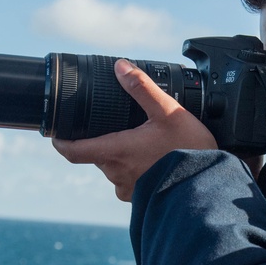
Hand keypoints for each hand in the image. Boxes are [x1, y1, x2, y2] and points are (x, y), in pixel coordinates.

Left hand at [53, 58, 216, 200]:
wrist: (209, 186)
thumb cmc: (190, 152)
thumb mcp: (168, 112)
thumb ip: (142, 88)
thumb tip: (120, 67)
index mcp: (116, 151)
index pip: (73, 151)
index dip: (60, 142)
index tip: (56, 135)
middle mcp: (117, 173)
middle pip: (96, 155)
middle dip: (104, 140)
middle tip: (120, 126)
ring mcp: (129, 188)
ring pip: (114, 168)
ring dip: (121, 155)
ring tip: (143, 142)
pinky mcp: (143, 197)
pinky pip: (130, 181)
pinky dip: (135, 169)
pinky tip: (154, 160)